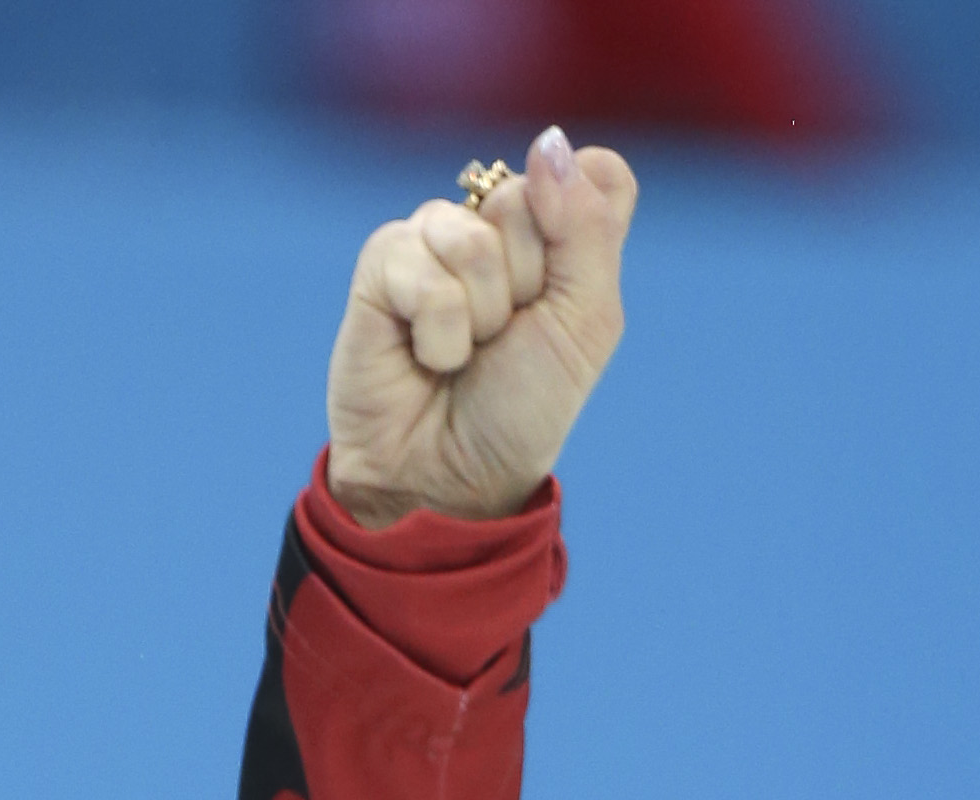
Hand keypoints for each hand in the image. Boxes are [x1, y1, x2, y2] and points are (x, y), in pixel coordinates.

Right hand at [327, 128, 636, 527]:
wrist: (450, 479)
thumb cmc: (520, 411)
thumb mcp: (585, 326)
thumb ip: (588, 229)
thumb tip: (551, 140)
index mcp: (563, 237)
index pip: (596, 176)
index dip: (583, 233)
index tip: (564, 299)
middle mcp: (500, 226)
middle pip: (529, 198)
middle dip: (528, 284)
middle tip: (507, 339)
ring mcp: (438, 238)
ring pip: (472, 236)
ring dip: (480, 315)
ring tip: (464, 355)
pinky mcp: (383, 262)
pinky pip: (421, 267)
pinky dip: (437, 331)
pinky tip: (424, 357)